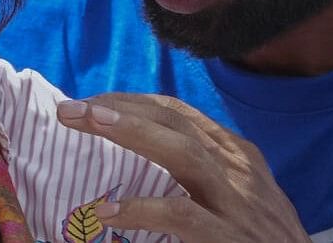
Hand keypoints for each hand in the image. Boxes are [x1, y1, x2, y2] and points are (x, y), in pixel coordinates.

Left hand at [57, 93, 309, 241]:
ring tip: (87, 123)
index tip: (91, 103)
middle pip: (174, 123)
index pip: (179, 114)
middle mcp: (238, 171)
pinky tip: (107, 212)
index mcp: (237, 156)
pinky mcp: (229, 238)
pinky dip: (142, 209)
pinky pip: (181, 215)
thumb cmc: (262, 240)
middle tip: (70, 107)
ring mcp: (237, 203)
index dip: (132, 103)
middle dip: (121, 109)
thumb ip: (199, 175)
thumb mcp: (238, 197)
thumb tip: (141, 155)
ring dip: (130, 132)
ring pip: (181, 153)